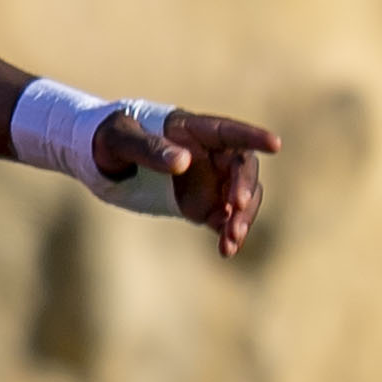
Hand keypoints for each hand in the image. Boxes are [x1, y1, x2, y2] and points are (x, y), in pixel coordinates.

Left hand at [96, 107, 280, 255]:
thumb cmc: (111, 137)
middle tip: (237, 208)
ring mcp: (211, 181)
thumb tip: (183, 161)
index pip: (229, 131)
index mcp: (194, 129)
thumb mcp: (121, 139)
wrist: (106, 159)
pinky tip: (226, 251)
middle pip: (242, 169)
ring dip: (242, 219)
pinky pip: (225, 221)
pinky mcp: (205, 205)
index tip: (275, 144)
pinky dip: (229, 235)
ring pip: (241, 199)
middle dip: (245, 188)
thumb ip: (150, 149)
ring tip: (231, 241)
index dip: (253, 137)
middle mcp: (210, 155)